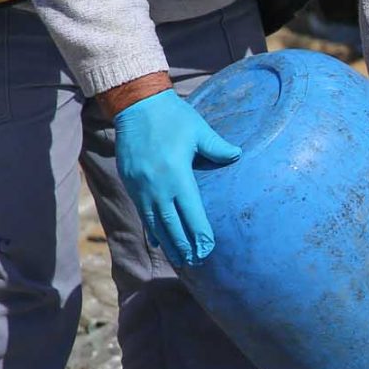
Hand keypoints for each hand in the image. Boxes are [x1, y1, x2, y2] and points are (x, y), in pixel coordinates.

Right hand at [113, 88, 240, 265]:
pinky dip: (151, 229)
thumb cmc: (172, 117)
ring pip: (155, 222)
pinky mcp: (130, 183)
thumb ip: (218, 147)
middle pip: (172, 224)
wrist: (136, 105)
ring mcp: (141, 186)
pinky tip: (159, 242)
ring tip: (179, 260)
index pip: (191, 212)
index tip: (208, 249)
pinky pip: (142, 212)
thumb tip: (237, 156)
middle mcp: (158, 186)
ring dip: (168, 243)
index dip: (200, 233)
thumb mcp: (199, 130)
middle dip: (184, 245)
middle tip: (195, 263)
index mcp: (177, 175)